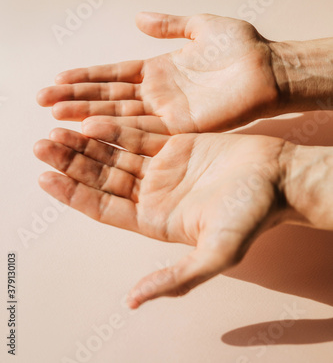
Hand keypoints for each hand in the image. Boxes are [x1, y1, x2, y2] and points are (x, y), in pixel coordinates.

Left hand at [34, 120, 301, 308]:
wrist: (279, 176)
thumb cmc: (253, 215)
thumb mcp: (217, 252)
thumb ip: (177, 277)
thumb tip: (134, 302)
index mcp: (155, 221)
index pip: (103, 207)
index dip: (73, 194)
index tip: (46, 178)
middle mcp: (153, 194)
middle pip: (102, 177)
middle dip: (71, 163)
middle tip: (43, 146)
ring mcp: (162, 168)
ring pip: (115, 154)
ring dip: (86, 143)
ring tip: (58, 129)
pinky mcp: (174, 144)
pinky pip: (137, 135)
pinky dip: (115, 128)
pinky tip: (93, 120)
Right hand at [37, 13, 280, 133]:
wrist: (271, 68)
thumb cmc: (241, 47)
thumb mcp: (200, 26)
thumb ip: (169, 24)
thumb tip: (138, 18)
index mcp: (160, 71)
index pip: (114, 75)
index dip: (86, 77)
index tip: (58, 79)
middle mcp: (159, 95)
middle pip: (109, 97)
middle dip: (77, 98)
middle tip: (44, 101)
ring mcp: (168, 113)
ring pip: (120, 115)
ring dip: (88, 115)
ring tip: (57, 117)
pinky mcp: (183, 127)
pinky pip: (144, 129)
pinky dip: (118, 129)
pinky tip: (92, 128)